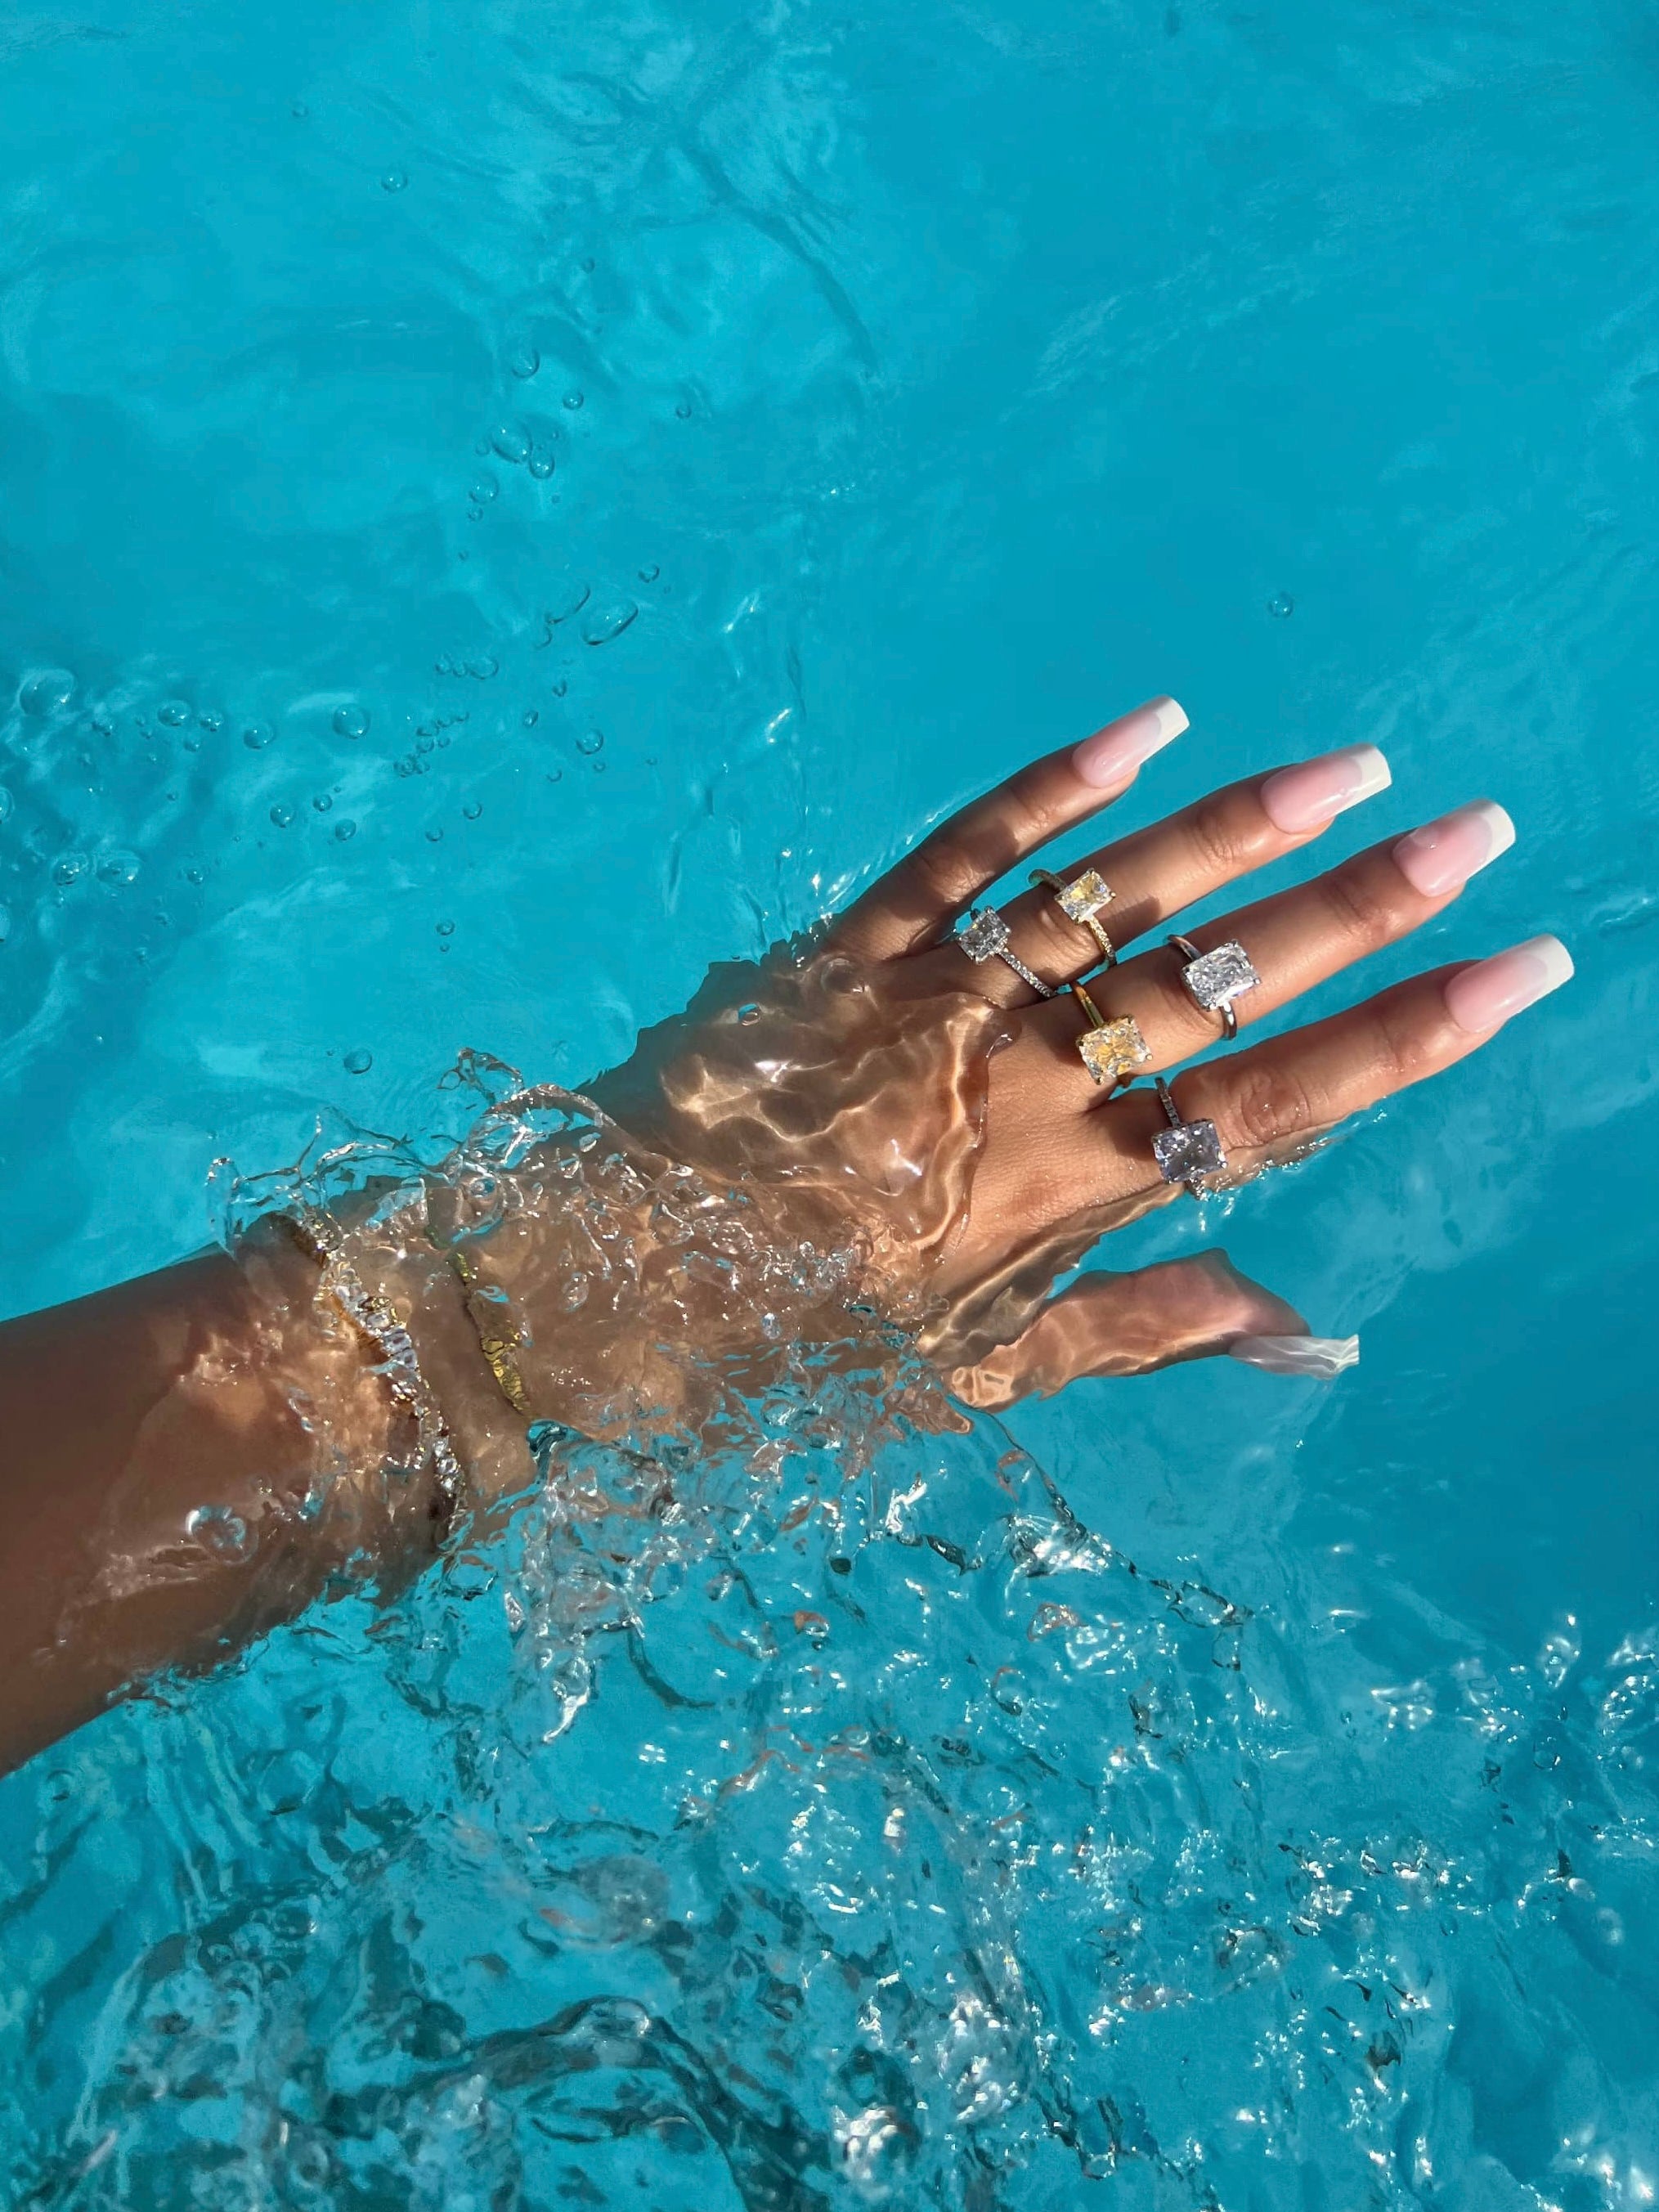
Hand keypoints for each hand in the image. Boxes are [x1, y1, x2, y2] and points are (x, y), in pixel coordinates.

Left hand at [567, 696, 1565, 1414]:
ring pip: (1111, 901)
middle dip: (1361, 908)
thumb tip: (1314, 1330)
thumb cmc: (804, 1345)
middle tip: (1479, 831)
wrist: (609, 1289)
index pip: (1277, 1104)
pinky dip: (1054, 786)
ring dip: (1235, 830)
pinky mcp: (848, 949)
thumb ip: (1149, 1327)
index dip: (1407, 1036)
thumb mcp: (984, 1372)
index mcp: (1072, 1194)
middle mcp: (1023, 1086)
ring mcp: (936, 1004)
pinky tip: (1146, 722)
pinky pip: (962, 853)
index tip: (1518, 968)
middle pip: (1220, 983)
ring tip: (1353, 766)